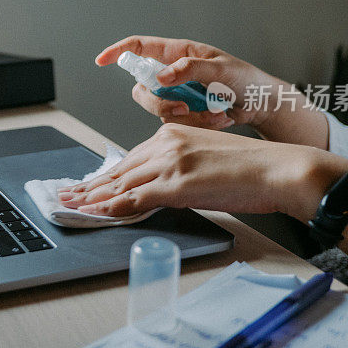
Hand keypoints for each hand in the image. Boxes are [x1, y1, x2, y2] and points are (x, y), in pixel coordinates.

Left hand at [58, 123, 347, 219]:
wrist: (278, 169)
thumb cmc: (251, 167)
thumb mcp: (206, 157)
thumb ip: (179, 165)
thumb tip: (160, 186)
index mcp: (173, 133)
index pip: (131, 157)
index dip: (107, 174)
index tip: (89, 184)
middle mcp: (166, 142)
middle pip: (120, 169)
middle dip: (91, 185)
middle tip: (68, 195)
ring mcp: (170, 162)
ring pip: (121, 183)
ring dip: (93, 198)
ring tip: (72, 207)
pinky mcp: (177, 184)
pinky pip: (135, 199)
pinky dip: (112, 208)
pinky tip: (96, 214)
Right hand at [96, 35, 279, 129]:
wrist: (261, 105)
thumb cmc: (245, 79)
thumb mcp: (220, 69)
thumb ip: (188, 69)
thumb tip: (161, 76)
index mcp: (177, 53)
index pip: (139, 47)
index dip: (118, 52)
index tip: (101, 61)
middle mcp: (172, 74)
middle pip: (142, 89)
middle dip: (159, 103)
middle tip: (184, 107)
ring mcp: (177, 95)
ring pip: (158, 110)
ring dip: (187, 117)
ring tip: (213, 113)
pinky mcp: (184, 114)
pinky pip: (175, 124)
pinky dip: (197, 125)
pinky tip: (217, 119)